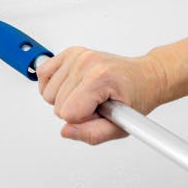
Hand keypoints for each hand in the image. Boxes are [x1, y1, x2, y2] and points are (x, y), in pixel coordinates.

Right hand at [36, 47, 166, 144]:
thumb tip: (66, 131)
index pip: (68, 113)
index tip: (99, 113)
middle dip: (74, 111)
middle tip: (95, 105)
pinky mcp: (70, 53)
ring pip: (47, 93)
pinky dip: (51, 85)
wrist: (144, 77)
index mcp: (100, 78)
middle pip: (57, 104)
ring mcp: (77, 56)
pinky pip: (43, 73)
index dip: (83, 121)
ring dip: (64, 99)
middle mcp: (86, 63)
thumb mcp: (121, 126)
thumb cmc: (136, 97)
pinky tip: (70, 87)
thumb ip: (92, 134)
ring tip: (86, 96)